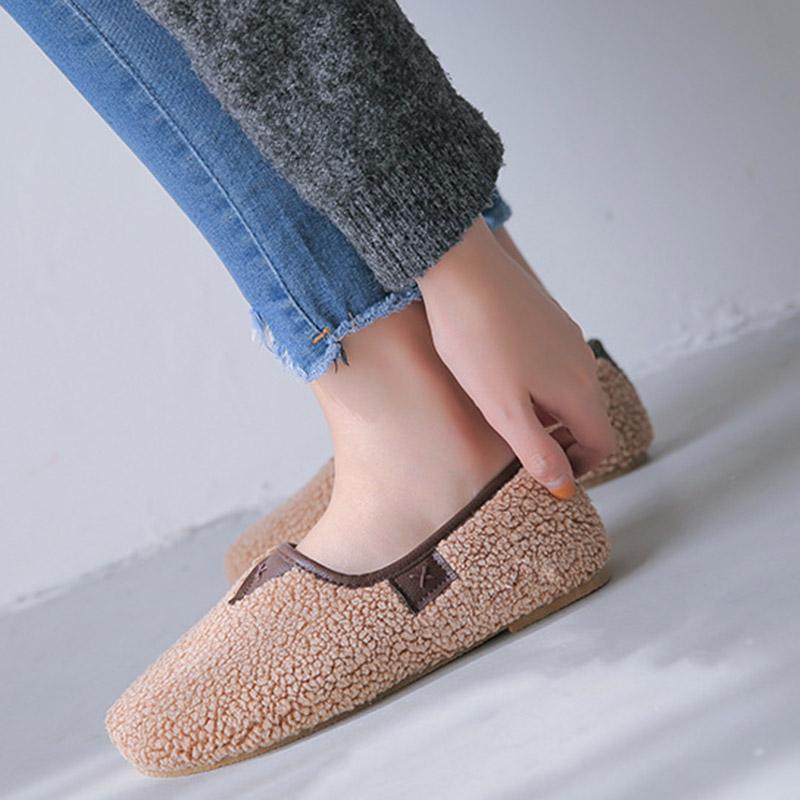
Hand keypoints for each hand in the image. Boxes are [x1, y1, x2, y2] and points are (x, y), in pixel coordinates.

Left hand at [418, 218, 614, 497]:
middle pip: (590, 418)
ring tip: (506, 413)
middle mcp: (583, 362)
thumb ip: (536, 451)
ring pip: (573, 390)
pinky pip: (558, 365)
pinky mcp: (549, 320)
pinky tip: (503, 376)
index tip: (546, 471)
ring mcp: (567, 337)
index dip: (580, 467)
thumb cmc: (476, 341)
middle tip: (522, 449)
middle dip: (564, 442)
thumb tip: (564, 487)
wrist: (461, 268)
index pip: (603, 444)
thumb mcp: (502, 409)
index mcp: (578, 390)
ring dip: (551, 413)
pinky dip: (542, 385)